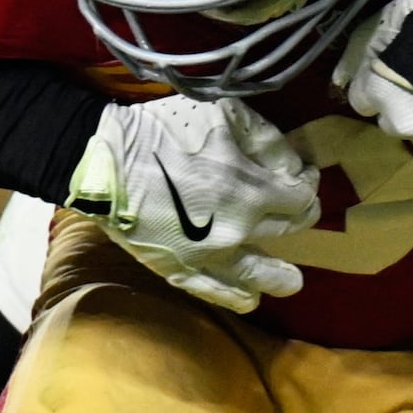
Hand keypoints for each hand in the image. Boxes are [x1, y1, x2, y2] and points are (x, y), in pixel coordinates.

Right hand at [66, 94, 322, 312]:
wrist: (105, 160)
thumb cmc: (163, 131)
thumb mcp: (224, 114)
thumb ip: (268, 139)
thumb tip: (293, 167)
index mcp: (251, 189)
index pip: (301, 197)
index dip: (306, 184)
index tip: (301, 176)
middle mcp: (238, 229)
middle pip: (288, 230)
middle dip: (299, 218)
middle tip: (295, 211)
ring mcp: (210, 256)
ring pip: (263, 276)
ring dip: (282, 277)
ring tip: (292, 281)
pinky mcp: (181, 271)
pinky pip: (219, 293)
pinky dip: (240, 297)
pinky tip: (251, 297)